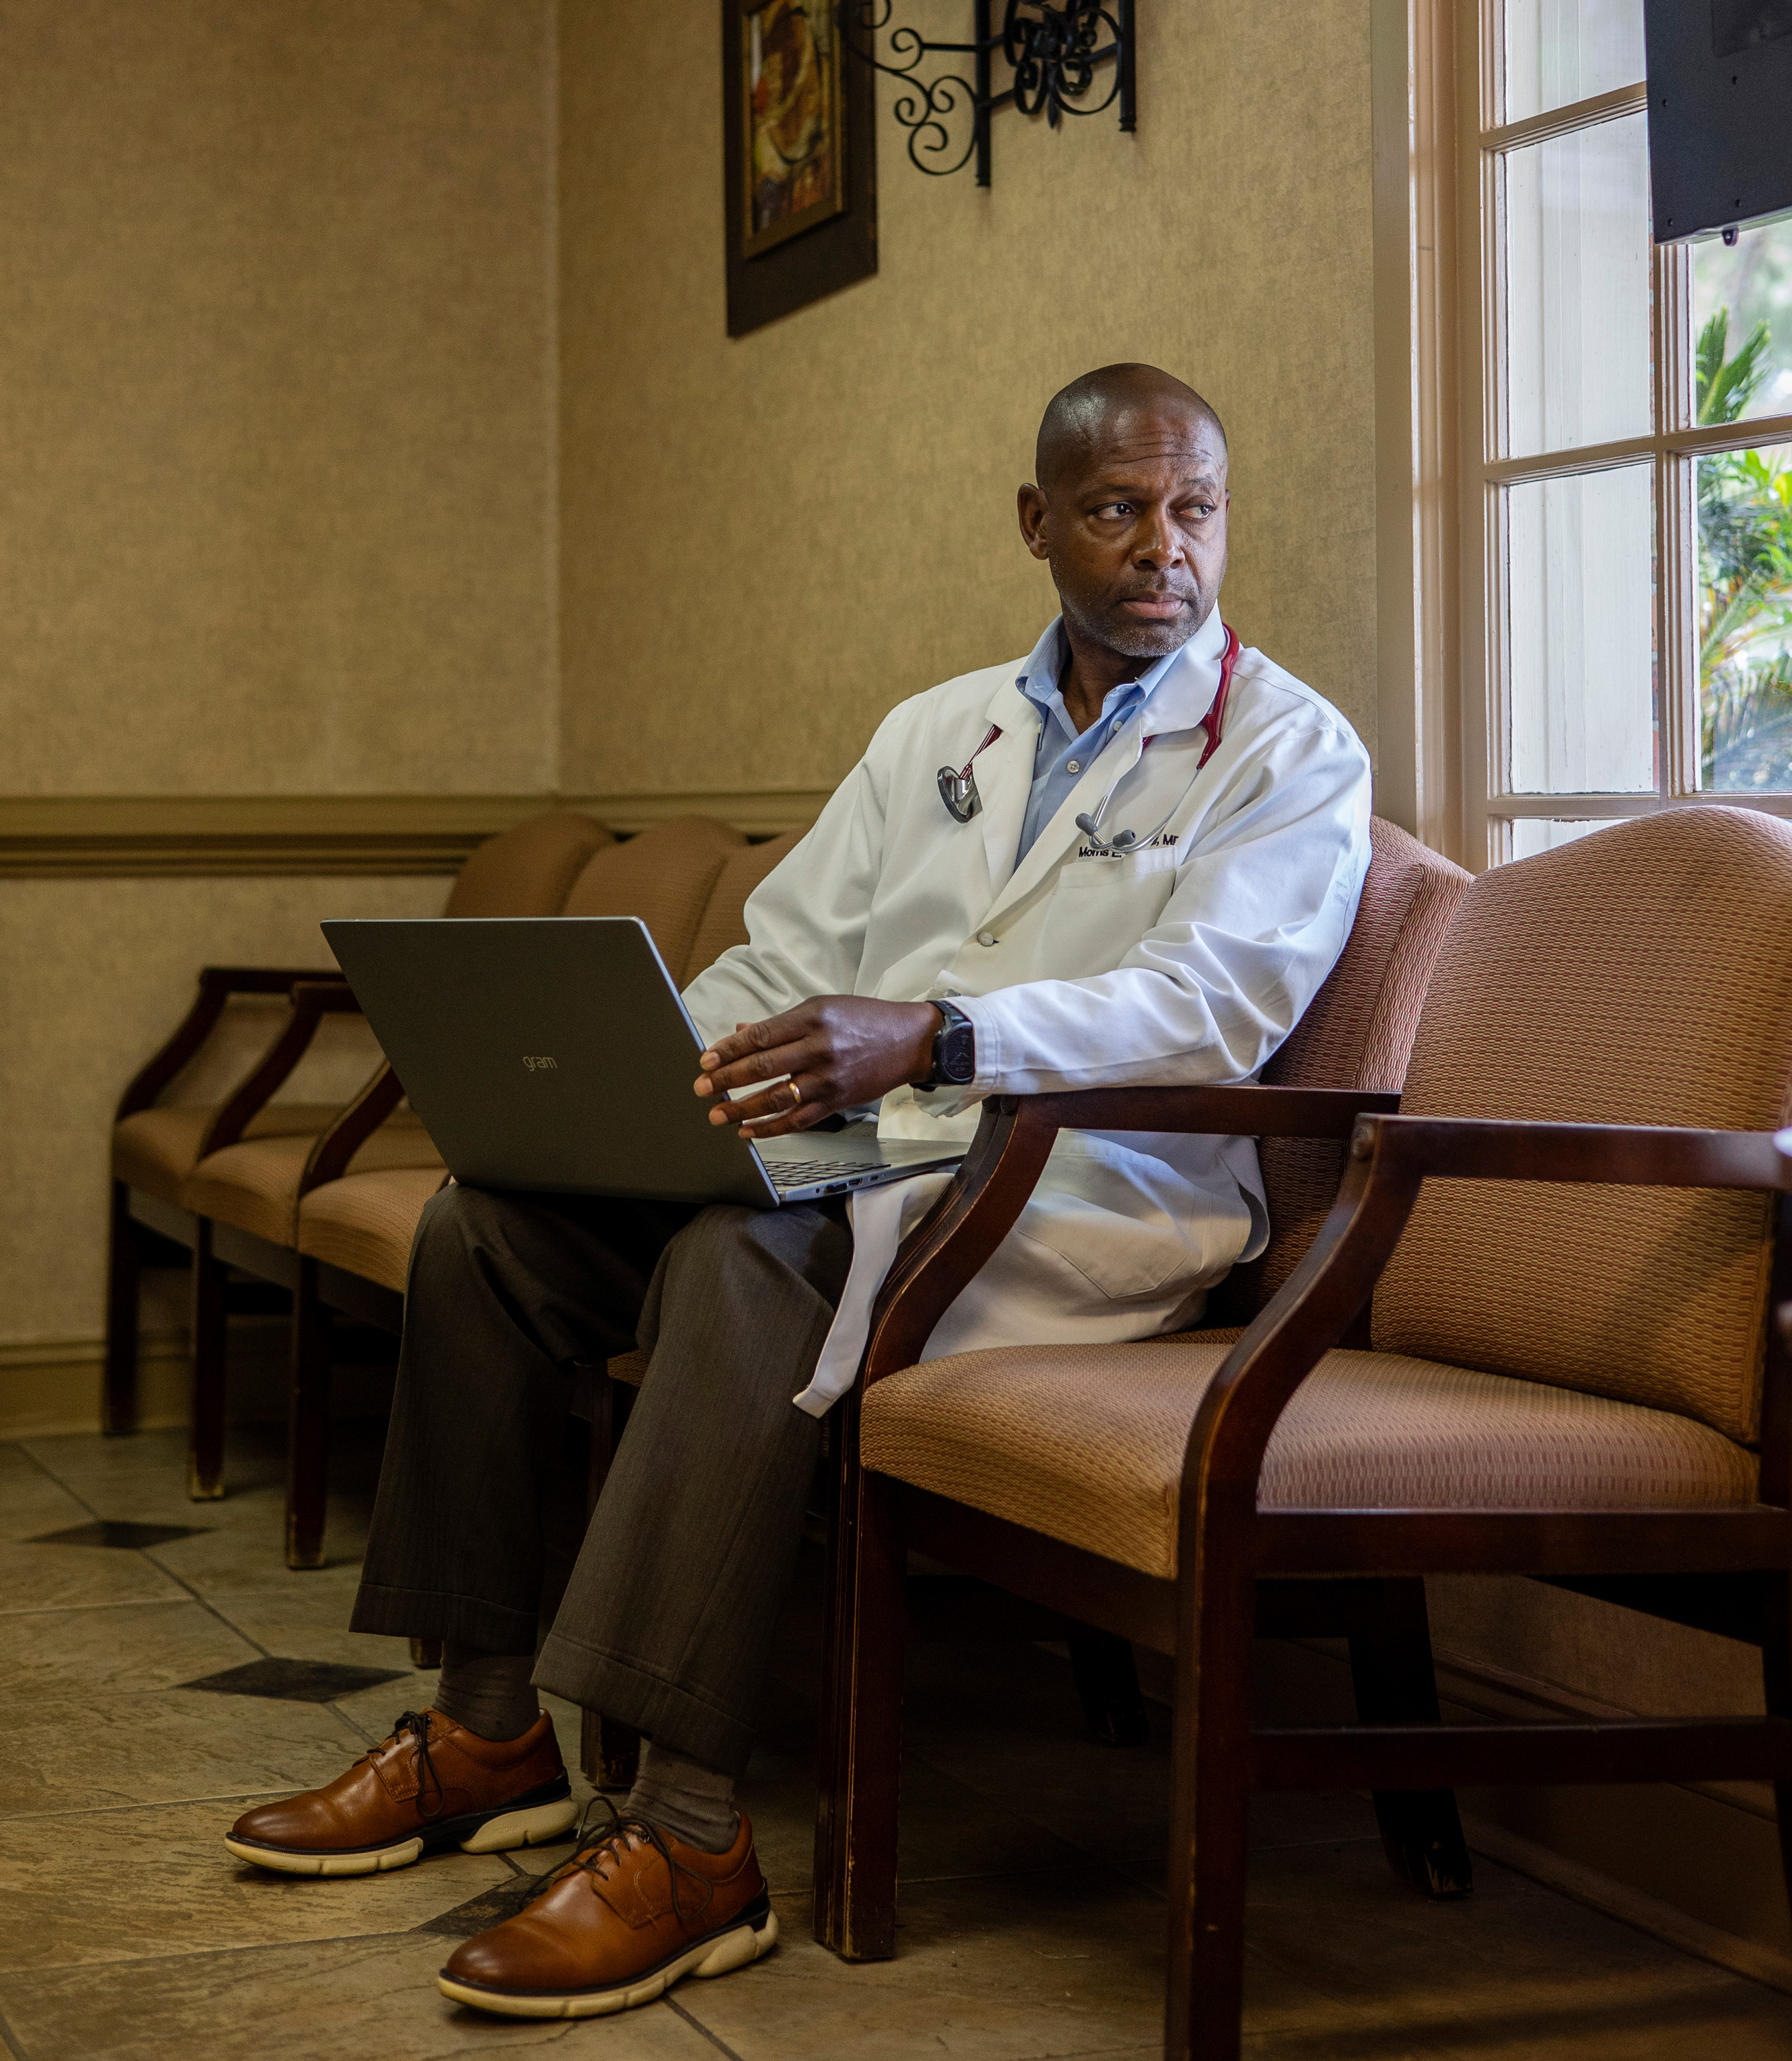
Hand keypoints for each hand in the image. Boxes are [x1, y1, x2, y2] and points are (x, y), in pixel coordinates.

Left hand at [694, 997, 941, 1137]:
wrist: (910, 1041)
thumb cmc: (864, 1019)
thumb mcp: (822, 1008)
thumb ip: (780, 1024)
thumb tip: (740, 1032)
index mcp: (812, 1018)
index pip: (760, 1037)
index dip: (729, 1050)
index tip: (706, 1060)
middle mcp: (819, 1048)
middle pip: (762, 1067)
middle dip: (726, 1080)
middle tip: (701, 1088)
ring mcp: (828, 1078)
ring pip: (776, 1098)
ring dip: (742, 1108)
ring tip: (718, 1114)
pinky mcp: (837, 1101)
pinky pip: (798, 1120)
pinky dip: (771, 1128)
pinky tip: (749, 1131)